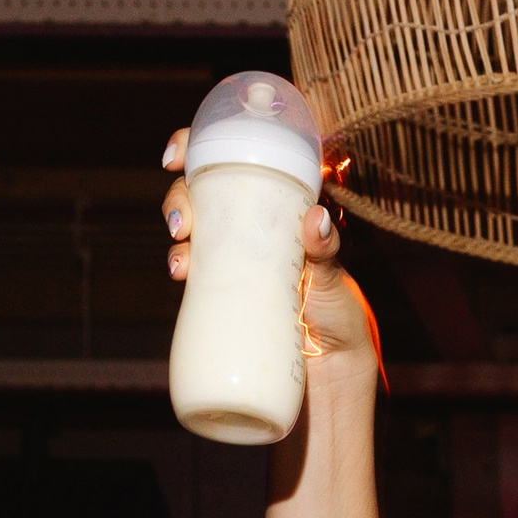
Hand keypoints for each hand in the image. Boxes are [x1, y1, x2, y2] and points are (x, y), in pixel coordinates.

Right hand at [158, 128, 381, 377]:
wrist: (332, 370)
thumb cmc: (340, 315)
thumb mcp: (334, 277)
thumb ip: (324, 250)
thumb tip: (316, 219)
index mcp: (278, 206)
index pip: (237, 161)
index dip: (201, 146)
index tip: (179, 152)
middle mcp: (253, 225)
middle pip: (204, 190)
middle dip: (181, 195)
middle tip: (182, 219)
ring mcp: (236, 256)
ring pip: (195, 225)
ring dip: (177, 227)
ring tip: (180, 249)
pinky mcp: (226, 290)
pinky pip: (195, 268)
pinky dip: (181, 264)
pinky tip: (180, 271)